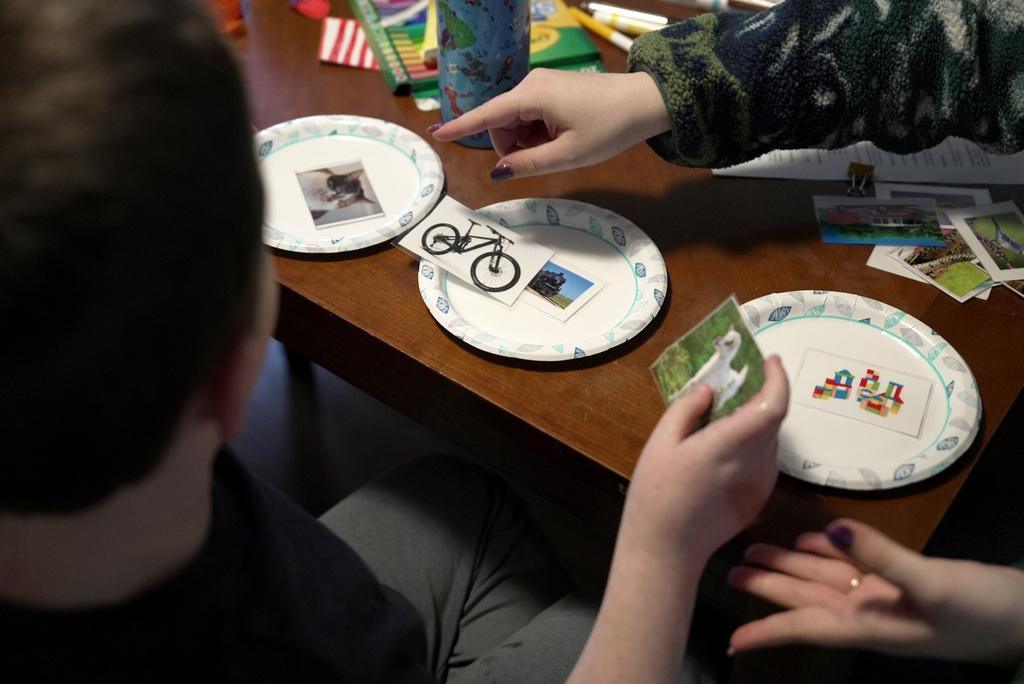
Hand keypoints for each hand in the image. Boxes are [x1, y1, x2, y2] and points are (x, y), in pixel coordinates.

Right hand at [429, 69, 669, 179]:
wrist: (645, 102)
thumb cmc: (610, 127)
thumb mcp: (568, 154)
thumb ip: (529, 163)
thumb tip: (498, 171)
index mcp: (532, 96)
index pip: (486, 115)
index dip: (460, 128)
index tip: (435, 134)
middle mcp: (531, 85)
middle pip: (501, 124)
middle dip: (514, 148)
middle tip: (548, 157)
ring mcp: (541, 85)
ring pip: (516, 124)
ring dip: (530, 142)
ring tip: (563, 145)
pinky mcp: (551, 90)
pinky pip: (531, 118)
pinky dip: (540, 134)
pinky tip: (564, 137)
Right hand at [620, 355, 788, 565]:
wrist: (667, 550)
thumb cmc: (657, 496)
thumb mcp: (659, 444)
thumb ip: (686, 410)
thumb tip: (709, 389)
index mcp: (726, 446)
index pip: (772, 406)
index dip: (778, 379)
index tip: (770, 360)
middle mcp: (752, 464)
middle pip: (774, 419)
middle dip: (764, 393)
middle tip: (741, 379)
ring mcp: (760, 483)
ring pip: (771, 439)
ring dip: (758, 419)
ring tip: (728, 413)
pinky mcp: (759, 498)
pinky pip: (765, 459)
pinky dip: (754, 443)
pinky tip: (726, 447)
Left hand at [728, 518, 1023, 667]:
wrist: (1023, 617)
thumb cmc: (980, 611)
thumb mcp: (931, 585)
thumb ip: (881, 557)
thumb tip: (832, 527)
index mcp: (866, 624)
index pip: (803, 627)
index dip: (765, 632)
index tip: (731, 641)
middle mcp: (865, 612)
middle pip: (803, 599)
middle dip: (766, 588)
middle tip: (728, 571)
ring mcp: (880, 596)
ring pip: (821, 579)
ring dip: (788, 566)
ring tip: (752, 552)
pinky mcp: (896, 580)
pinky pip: (851, 564)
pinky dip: (828, 552)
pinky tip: (807, 540)